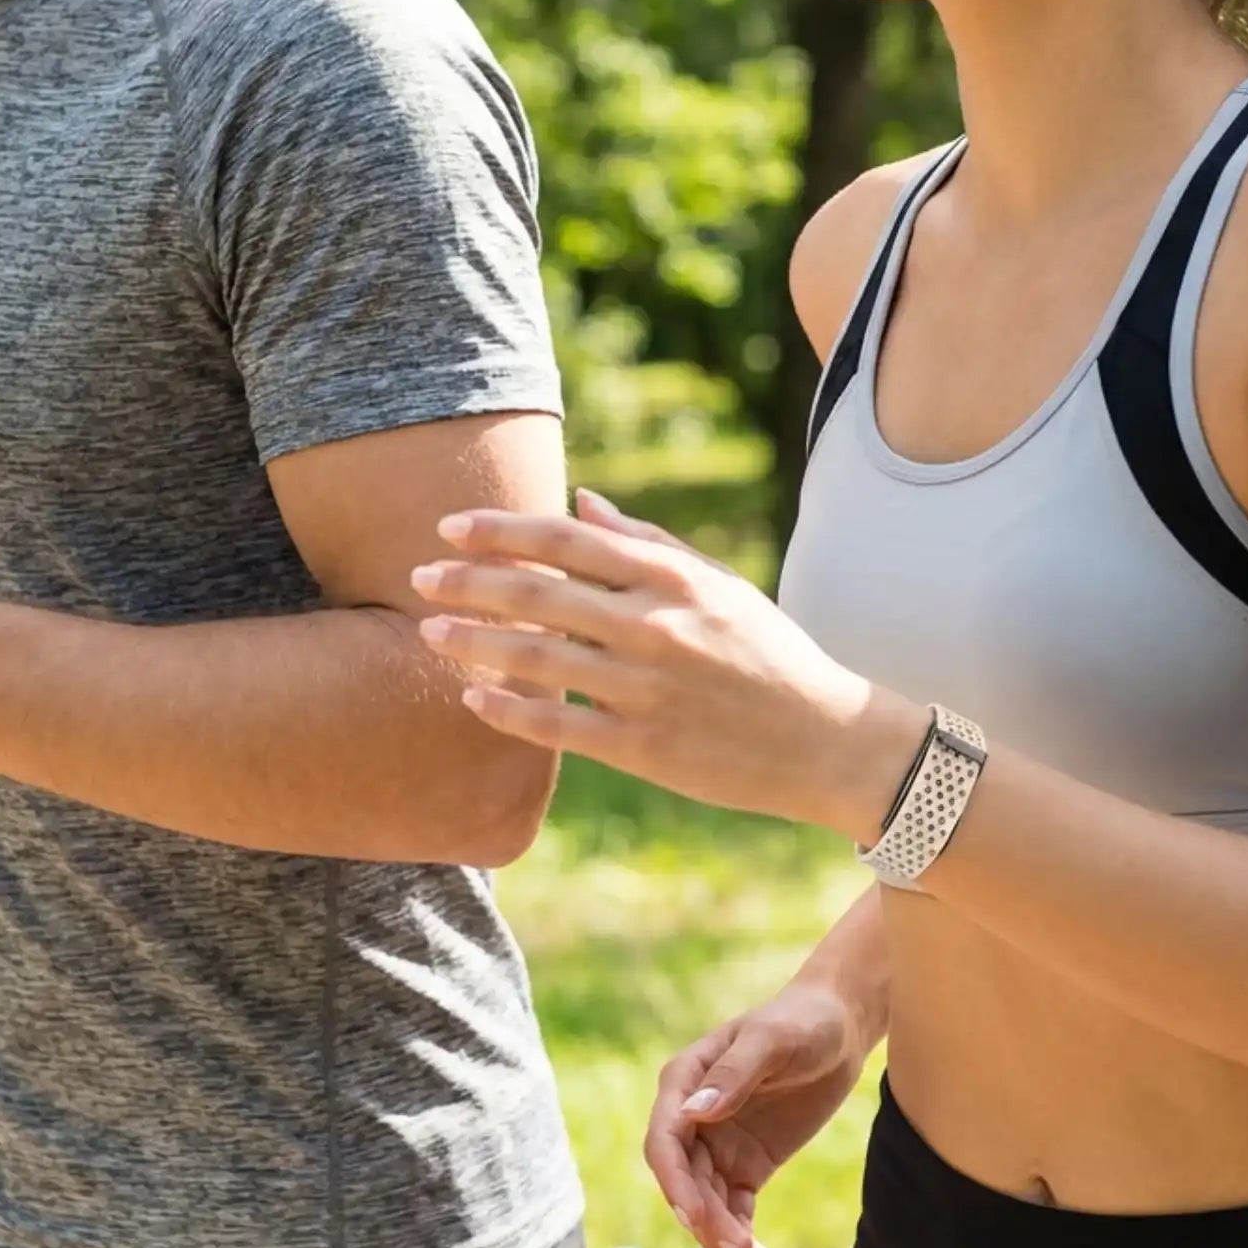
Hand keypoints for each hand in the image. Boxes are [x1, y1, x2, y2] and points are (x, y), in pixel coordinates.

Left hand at [410, 487, 926, 835]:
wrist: (828, 741)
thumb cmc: (767, 654)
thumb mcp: (717, 585)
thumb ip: (644, 544)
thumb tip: (579, 500)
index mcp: (672, 578)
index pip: (565, 540)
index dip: (500, 532)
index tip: (449, 529)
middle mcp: (655, 626)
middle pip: (537, 594)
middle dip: (468, 583)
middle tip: (419, 578)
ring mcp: (647, 688)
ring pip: (537, 659)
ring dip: (473, 643)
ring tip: (428, 634)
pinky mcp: (644, 747)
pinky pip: (558, 725)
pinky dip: (509, 709)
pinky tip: (472, 697)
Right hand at [645, 979, 871, 1247]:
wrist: (839, 1029)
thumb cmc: (801, 1022)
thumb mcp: (771, 1042)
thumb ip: (733, 1075)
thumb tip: (694, 1114)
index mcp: (684, 1081)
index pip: (664, 1141)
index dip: (675, 1182)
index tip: (696, 1217)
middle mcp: (692, 1117)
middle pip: (683, 1181)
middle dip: (703, 1221)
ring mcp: (718, 1144)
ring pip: (706, 1202)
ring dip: (721, 1238)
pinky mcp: (746, 1164)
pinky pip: (734, 1208)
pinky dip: (742, 1237)